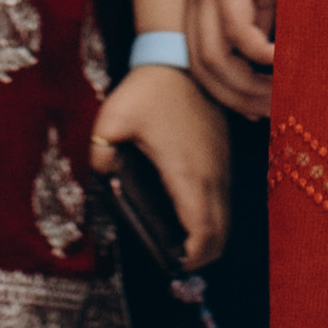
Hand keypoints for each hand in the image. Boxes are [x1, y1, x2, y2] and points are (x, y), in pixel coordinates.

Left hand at [89, 59, 236, 267]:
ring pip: (226, 219)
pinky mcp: (223, 158)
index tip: (173, 267)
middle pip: (219, 234)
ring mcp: (221, 167)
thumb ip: (101, 152)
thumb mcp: (113, 119)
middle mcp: (211, 175)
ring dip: (208, 239)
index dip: (191, 258)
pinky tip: (189, 220)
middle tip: (173, 265)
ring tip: (180, 249)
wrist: (181, 60)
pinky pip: (223, 201)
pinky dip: (212, 219)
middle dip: (201, 257)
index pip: (202, 231)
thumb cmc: (149, 91)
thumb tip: (102, 174)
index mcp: (187, 173)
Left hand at [188, 0, 280, 116]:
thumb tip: (278, 56)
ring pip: (211, 53)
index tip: (258, 111)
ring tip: (281, 92)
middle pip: (200, 68)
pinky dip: (253, 49)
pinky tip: (277, 58)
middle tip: (274, 111)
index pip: (200, 61)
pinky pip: (231, 21)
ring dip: (245, 83)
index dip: (226, 93)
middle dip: (237, 98)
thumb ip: (267, 11)